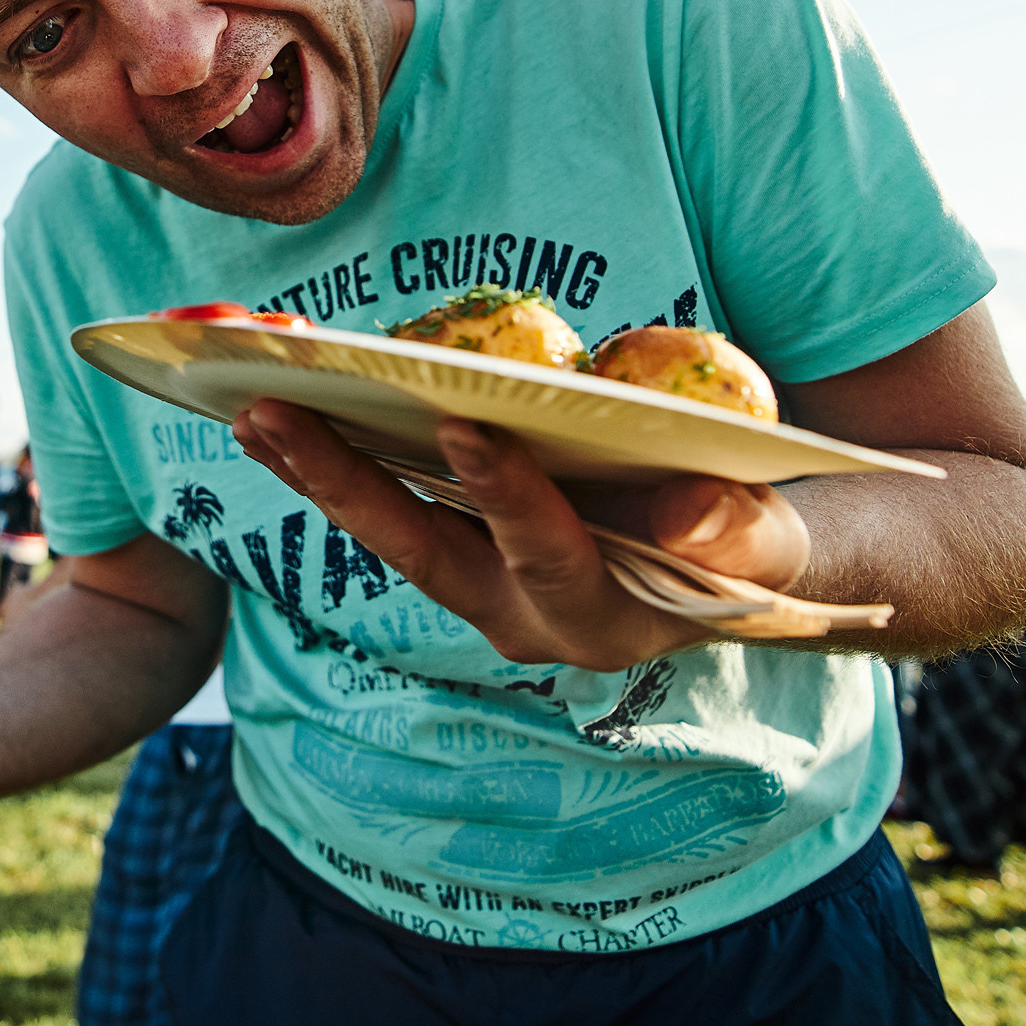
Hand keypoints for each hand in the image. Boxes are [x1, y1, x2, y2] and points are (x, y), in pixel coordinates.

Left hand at [231, 400, 807, 671]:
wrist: (756, 571)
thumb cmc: (772, 541)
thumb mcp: (777, 540)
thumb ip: (739, 536)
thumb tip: (692, 520)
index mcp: (608, 616)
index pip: (548, 555)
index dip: (510, 496)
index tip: (465, 424)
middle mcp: (528, 617)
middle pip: (425, 551)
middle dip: (347, 483)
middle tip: (274, 416)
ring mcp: (488, 590)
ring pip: (391, 532)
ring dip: (318, 472)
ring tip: (249, 407)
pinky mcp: (465, 552)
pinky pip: (389, 508)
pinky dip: (335, 461)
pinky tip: (281, 413)